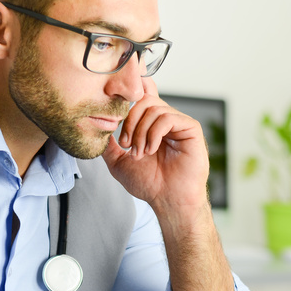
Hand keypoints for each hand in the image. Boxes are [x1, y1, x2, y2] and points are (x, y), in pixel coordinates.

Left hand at [102, 78, 209, 214]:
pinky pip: (169, 117)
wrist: (168, 200)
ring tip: (139, 153)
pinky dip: (154, 133)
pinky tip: (151, 149)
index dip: (134, 89)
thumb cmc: (149, 184)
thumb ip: (109, 145)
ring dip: (141, 132)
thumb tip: (99, 128)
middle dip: (130, 121)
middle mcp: (166, 121)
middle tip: (126, 145)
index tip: (120, 94)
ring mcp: (179, 124)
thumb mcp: (118, 163)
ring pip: (154, 109)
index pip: (144, 97)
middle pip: (144, 100)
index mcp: (151, 125)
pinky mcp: (191, 129)